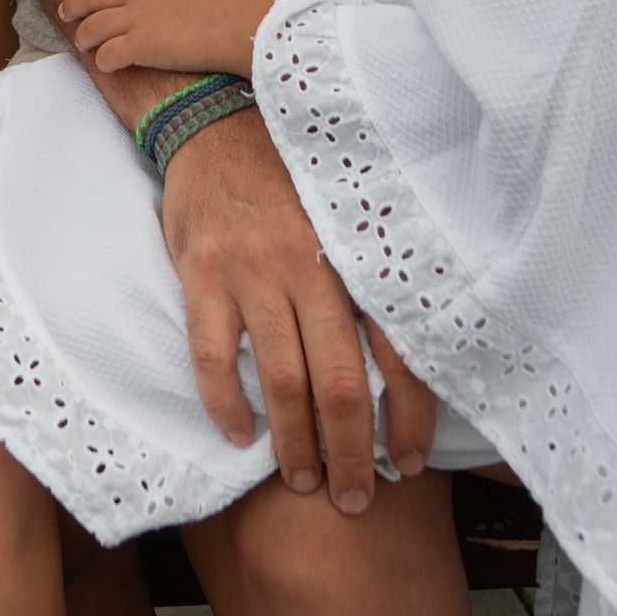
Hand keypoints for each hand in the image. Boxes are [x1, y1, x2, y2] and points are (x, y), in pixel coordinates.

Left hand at [59, 0, 276, 77]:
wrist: (242, 23)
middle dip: (73, 3)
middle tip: (65, 11)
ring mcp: (137, 17)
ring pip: (93, 25)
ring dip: (84, 36)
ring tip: (82, 43)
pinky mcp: (140, 46)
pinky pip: (108, 54)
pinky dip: (102, 61)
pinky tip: (105, 66)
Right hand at [157, 104, 436, 509]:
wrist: (214, 117)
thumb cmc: (290, 173)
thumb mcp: (345, 212)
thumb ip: (370, 273)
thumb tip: (415, 355)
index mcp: (355, 253)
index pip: (397, 352)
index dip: (406, 417)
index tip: (408, 463)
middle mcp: (309, 264)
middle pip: (339, 383)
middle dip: (350, 453)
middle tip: (356, 498)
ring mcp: (252, 270)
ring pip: (281, 381)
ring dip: (293, 444)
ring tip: (302, 480)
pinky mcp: (202, 272)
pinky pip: (212, 356)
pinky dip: (226, 405)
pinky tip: (238, 434)